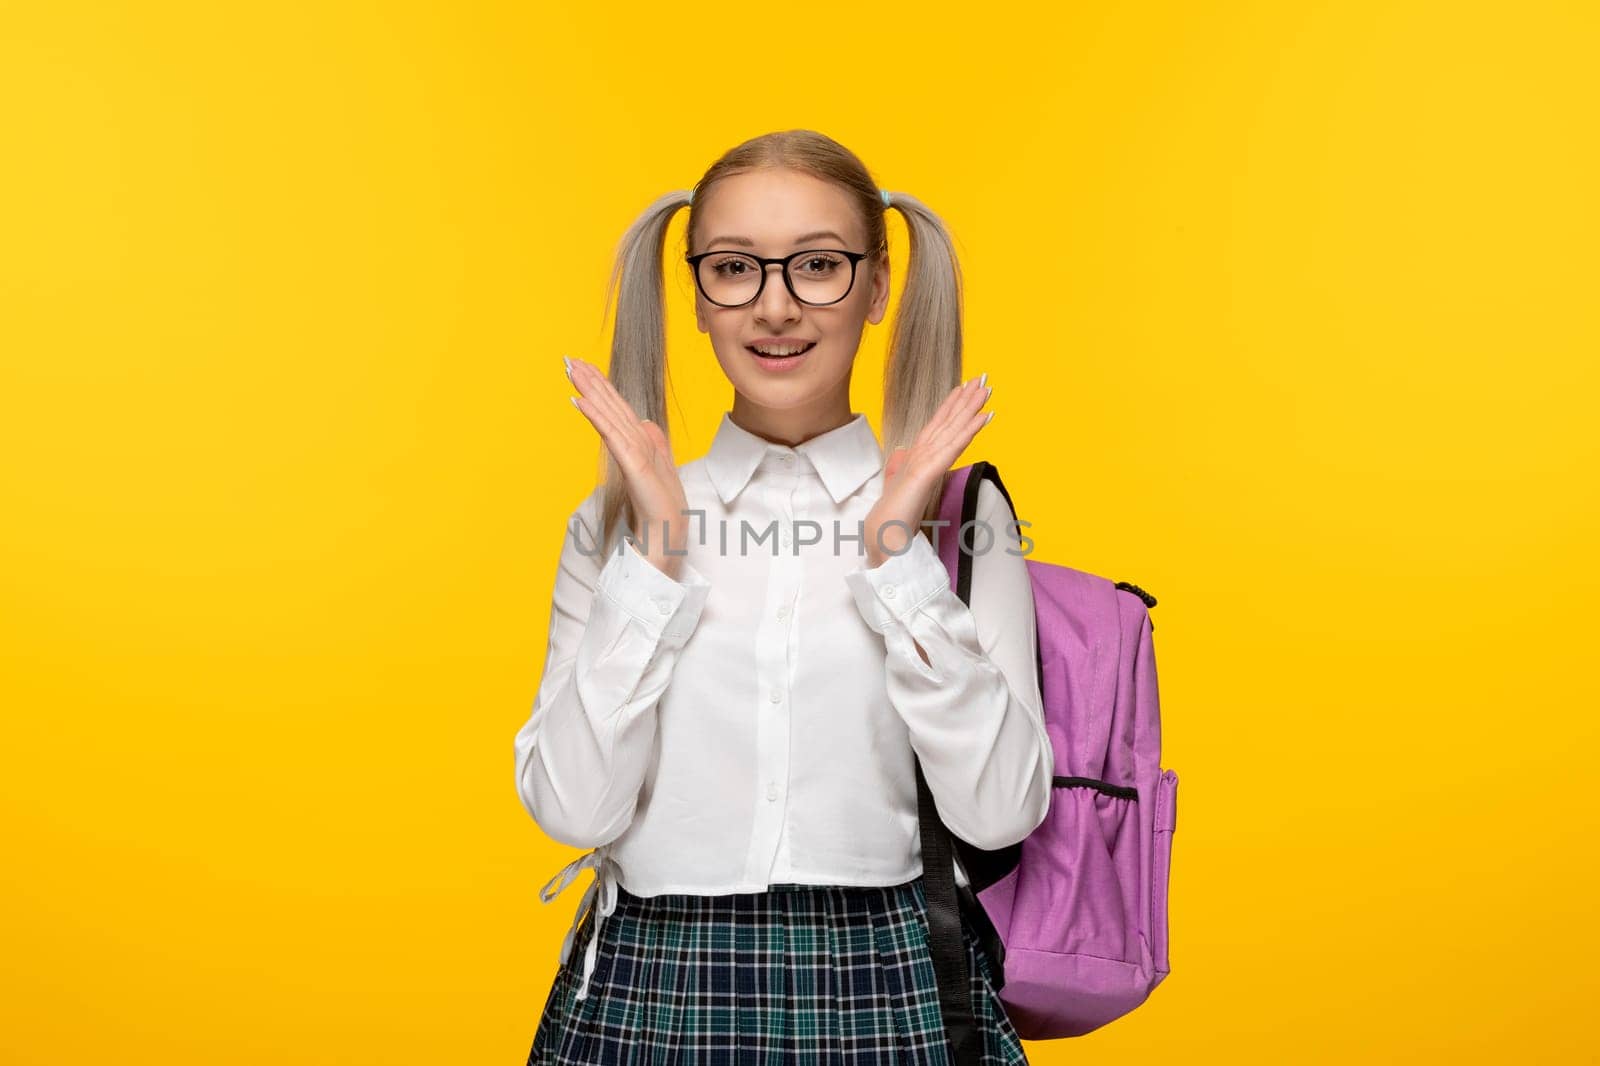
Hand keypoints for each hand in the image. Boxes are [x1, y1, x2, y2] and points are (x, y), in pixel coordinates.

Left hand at [565, 354, 691, 579]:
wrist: (667, 544)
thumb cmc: (661, 516)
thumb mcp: (656, 475)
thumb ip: (653, 448)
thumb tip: (645, 423)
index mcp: (645, 446)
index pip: (620, 410)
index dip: (603, 388)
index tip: (583, 369)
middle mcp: (643, 445)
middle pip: (614, 406)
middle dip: (593, 381)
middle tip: (570, 358)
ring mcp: (640, 455)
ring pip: (613, 415)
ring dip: (592, 390)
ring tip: (572, 370)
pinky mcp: (637, 468)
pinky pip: (613, 437)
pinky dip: (597, 417)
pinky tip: (581, 401)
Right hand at [863, 373, 993, 568]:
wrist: (879, 538)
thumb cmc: (889, 519)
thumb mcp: (898, 490)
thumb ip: (901, 469)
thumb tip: (903, 452)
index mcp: (914, 459)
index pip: (937, 428)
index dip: (951, 408)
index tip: (965, 390)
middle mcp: (918, 454)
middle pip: (945, 421)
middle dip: (963, 399)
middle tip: (981, 377)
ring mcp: (922, 462)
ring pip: (951, 429)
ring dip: (969, 407)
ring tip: (985, 387)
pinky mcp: (926, 473)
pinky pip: (953, 447)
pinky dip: (970, 430)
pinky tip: (985, 415)